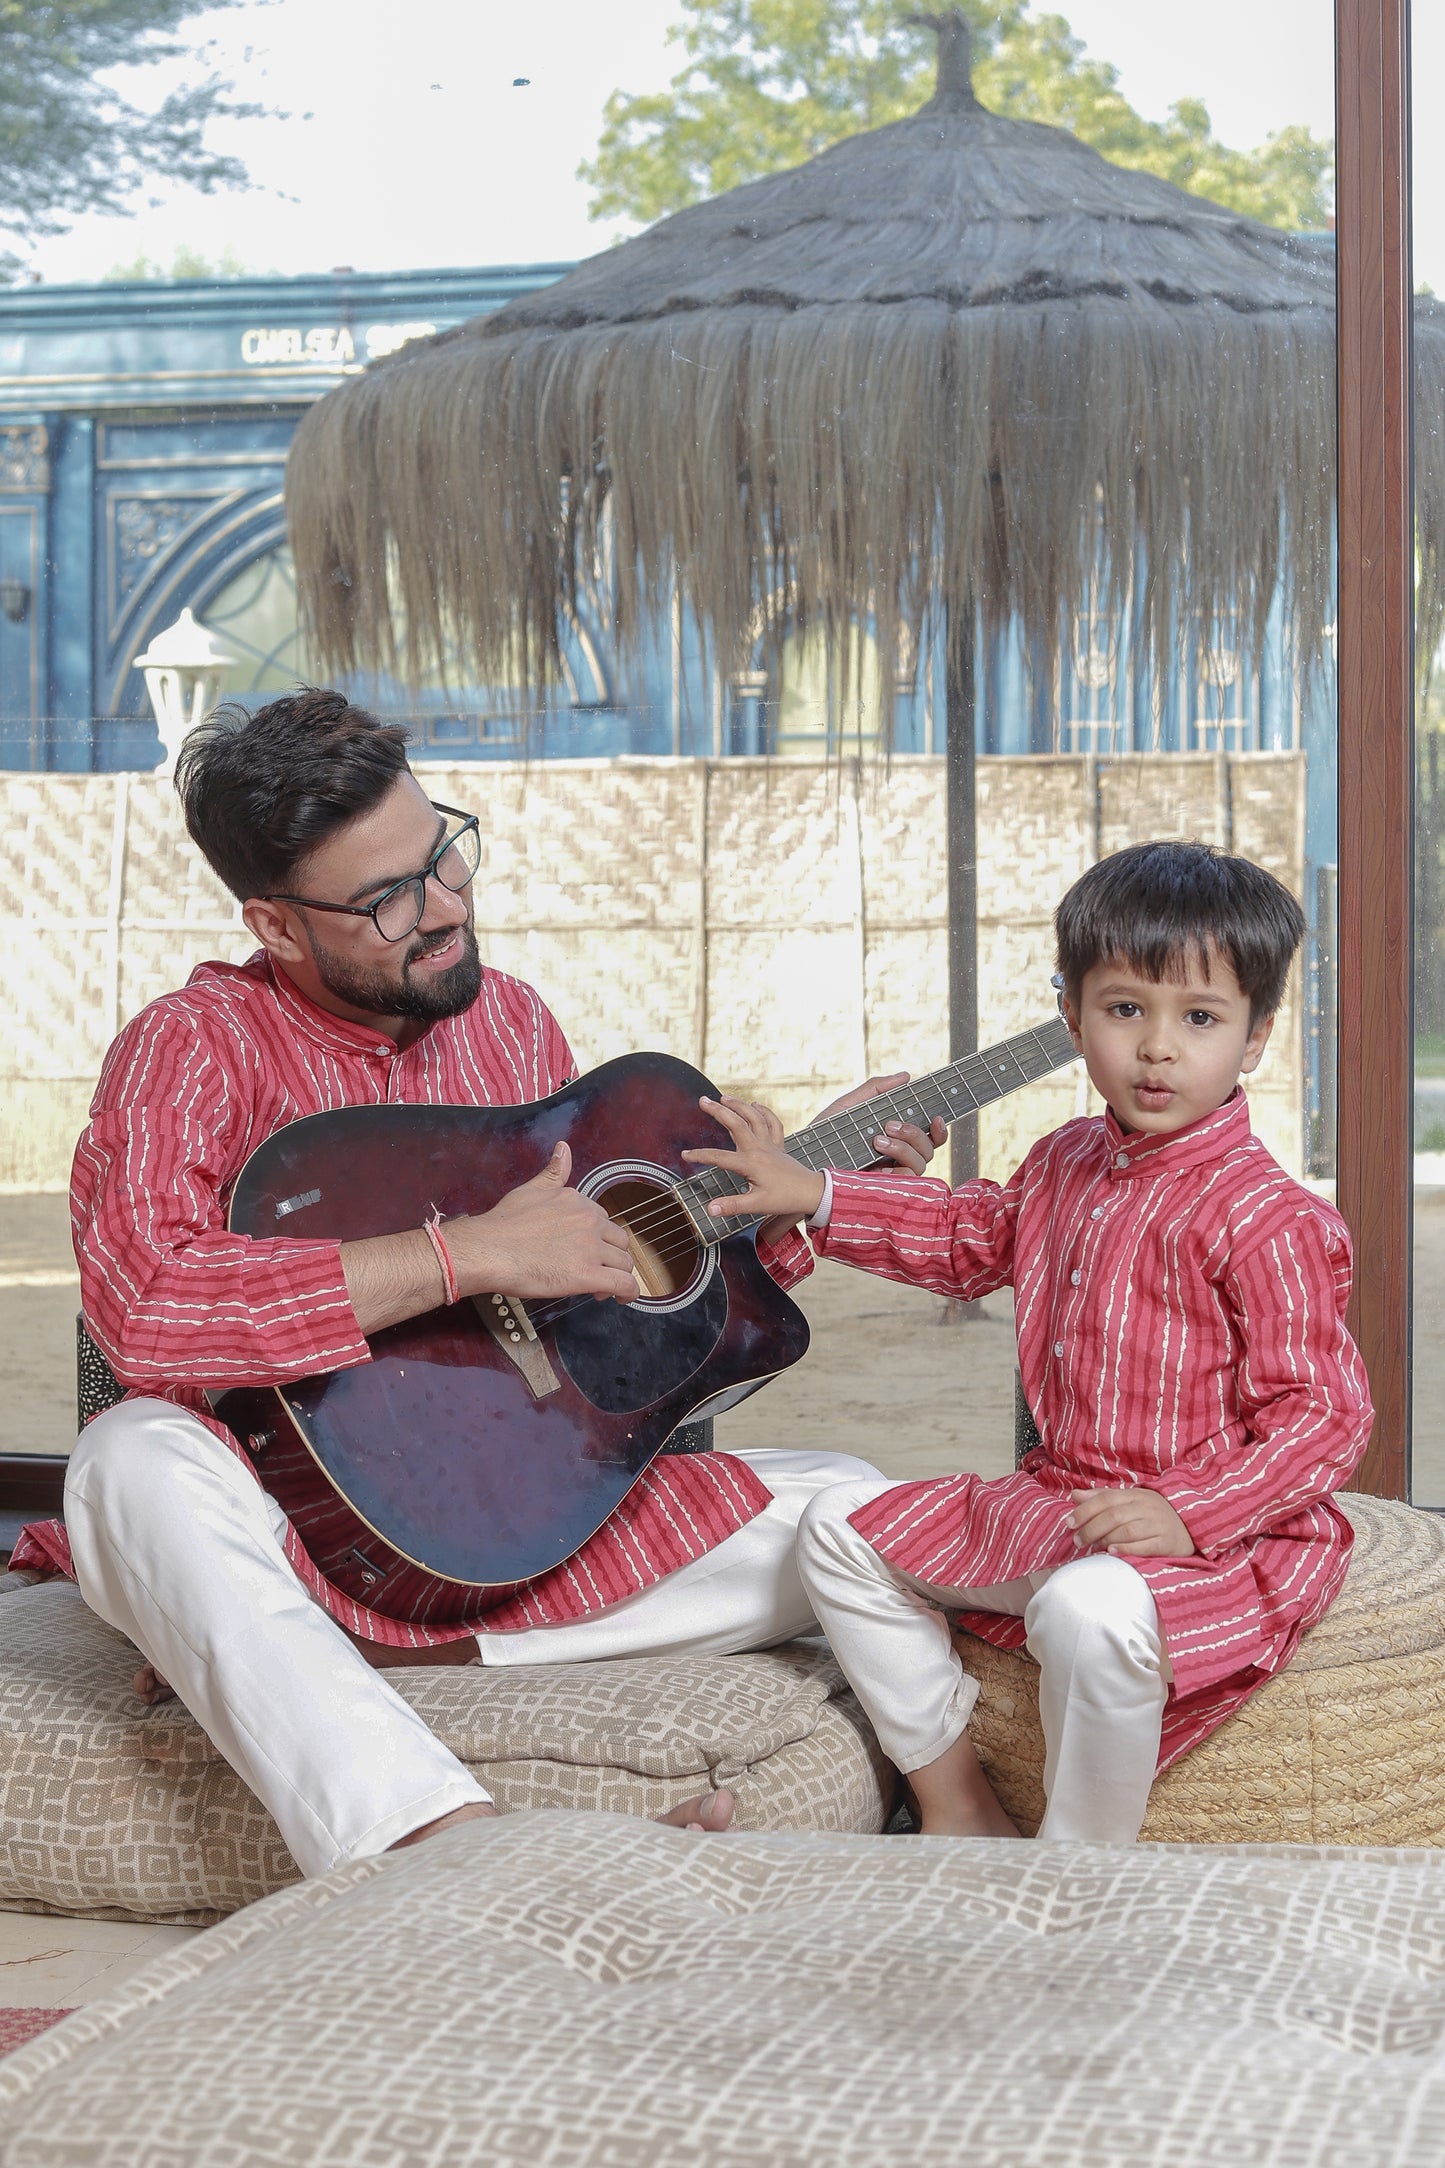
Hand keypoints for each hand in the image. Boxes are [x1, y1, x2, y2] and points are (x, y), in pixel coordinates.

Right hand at [448, 1142, 638, 1303]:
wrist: (487, 1249)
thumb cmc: (502, 1224)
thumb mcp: (531, 1189)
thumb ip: (553, 1172)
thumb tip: (563, 1149)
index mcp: (577, 1201)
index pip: (603, 1219)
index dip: (597, 1237)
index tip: (585, 1249)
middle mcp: (588, 1220)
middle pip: (620, 1240)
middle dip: (611, 1256)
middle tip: (594, 1270)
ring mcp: (590, 1248)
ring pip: (625, 1263)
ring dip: (618, 1275)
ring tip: (601, 1288)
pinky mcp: (588, 1275)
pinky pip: (624, 1284)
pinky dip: (628, 1293)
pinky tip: (619, 1298)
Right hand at [681, 1096, 825, 1227]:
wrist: (811, 1192)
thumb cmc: (785, 1198)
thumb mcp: (757, 1205)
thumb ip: (732, 1205)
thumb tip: (710, 1209)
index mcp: (750, 1163)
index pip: (719, 1157)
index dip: (700, 1155)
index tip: (685, 1154)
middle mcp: (759, 1148)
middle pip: (736, 1124)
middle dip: (718, 1111)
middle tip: (702, 1101)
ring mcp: (770, 1144)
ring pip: (753, 1118)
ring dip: (738, 1105)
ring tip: (723, 1097)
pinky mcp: (778, 1145)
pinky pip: (772, 1123)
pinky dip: (764, 1112)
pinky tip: (755, 1104)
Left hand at [817, 1072, 946, 1176]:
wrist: (804, 1160)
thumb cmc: (825, 1134)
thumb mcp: (849, 1107)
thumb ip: (875, 1090)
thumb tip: (905, 1076)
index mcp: (895, 1140)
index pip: (928, 1137)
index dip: (939, 1129)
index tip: (937, 1117)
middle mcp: (898, 1159)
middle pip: (929, 1148)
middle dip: (915, 1133)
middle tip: (889, 1125)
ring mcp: (892, 1176)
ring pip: (921, 1162)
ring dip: (904, 1147)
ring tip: (877, 1140)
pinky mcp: (885, 1189)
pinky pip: (907, 1179)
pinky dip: (898, 1163)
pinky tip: (877, 1156)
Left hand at [1070, 1487, 1195, 1557]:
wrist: (1190, 1526)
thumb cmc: (1152, 1515)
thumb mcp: (1130, 1501)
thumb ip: (1102, 1498)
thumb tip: (1074, 1495)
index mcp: (1135, 1495)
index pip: (1106, 1499)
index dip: (1085, 1510)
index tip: (1069, 1523)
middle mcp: (1147, 1507)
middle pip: (1114, 1516)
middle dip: (1091, 1528)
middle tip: (1078, 1541)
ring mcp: (1159, 1524)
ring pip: (1127, 1530)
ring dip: (1106, 1539)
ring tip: (1093, 1547)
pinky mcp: (1168, 1542)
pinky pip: (1145, 1546)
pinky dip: (1126, 1549)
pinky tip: (1112, 1552)